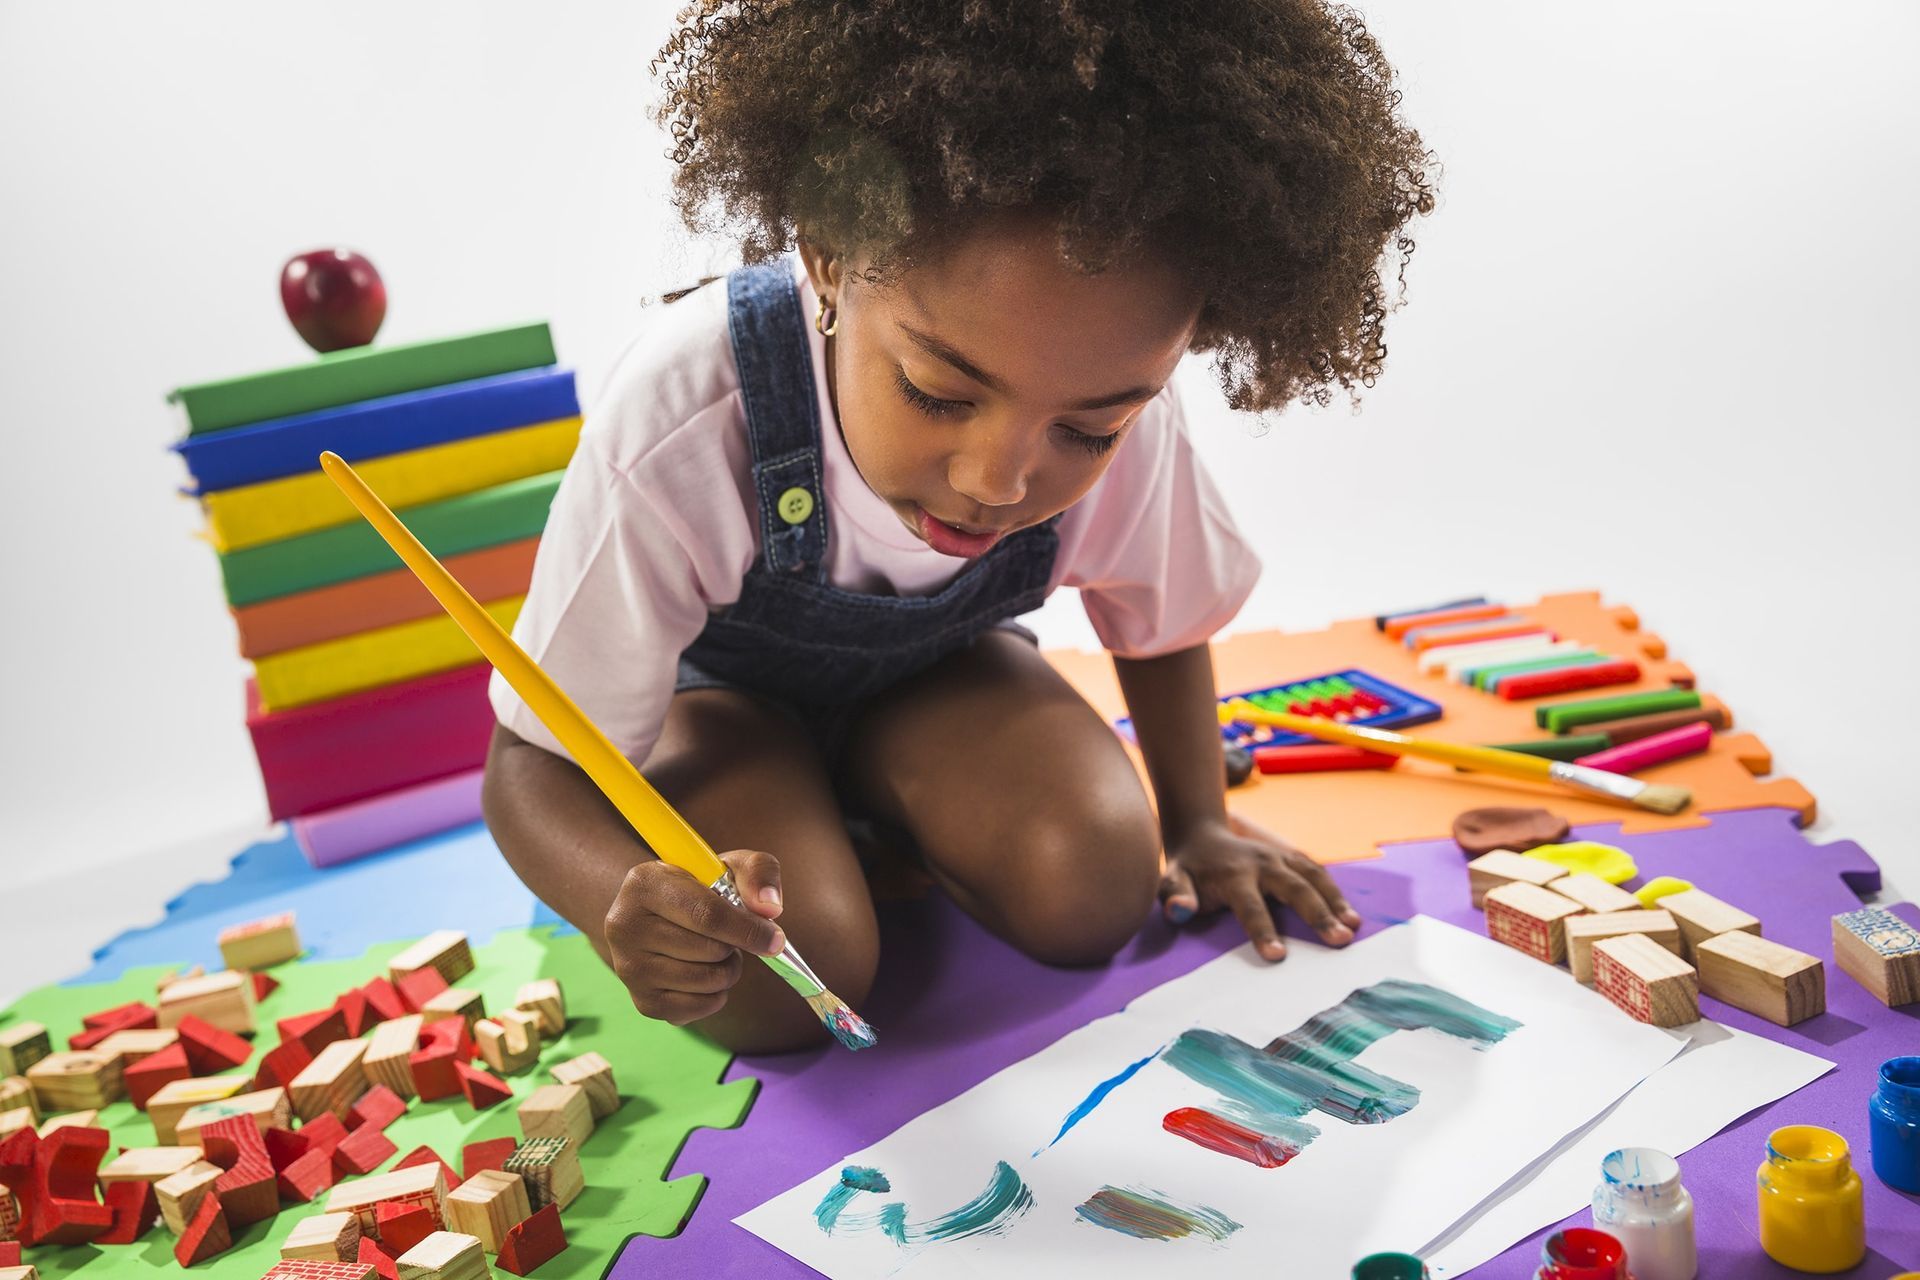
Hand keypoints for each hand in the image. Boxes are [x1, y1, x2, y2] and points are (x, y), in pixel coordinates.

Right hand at [604, 848, 785, 1024]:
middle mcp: (624, 926)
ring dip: (728, 969)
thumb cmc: (698, 888)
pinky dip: (716, 995)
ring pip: (706, 981)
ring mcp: (629, 968)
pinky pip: (699, 1008)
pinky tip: (706, 972)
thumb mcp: (727, 865)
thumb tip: (770, 908)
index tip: (775, 939)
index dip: (748, 930)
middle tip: (731, 935)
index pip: (706, 914)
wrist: (656, 915)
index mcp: (643, 884)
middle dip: (735, 946)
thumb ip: (758, 872)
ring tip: (716, 951)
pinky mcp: (642, 1001)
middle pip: (709, 950)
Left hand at [1158, 814, 1361, 960]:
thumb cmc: (1188, 870)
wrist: (1202, 833)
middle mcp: (1262, 862)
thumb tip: (1181, 912)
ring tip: (1354, 927)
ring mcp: (1279, 856)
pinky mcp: (1290, 856)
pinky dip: (1335, 891)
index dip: (1263, 931)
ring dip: (1335, 901)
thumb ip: (1175, 897)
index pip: (1250, 907)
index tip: (1277, 957)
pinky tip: (1350, 914)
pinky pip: (1317, 872)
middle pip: (1295, 888)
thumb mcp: (1172, 881)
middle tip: (1340, 940)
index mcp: (1234, 874)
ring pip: (1313, 876)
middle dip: (1318, 915)